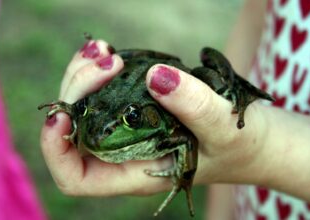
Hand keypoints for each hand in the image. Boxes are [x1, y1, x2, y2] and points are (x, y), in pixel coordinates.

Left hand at [40, 40, 268, 196]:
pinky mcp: (137, 106)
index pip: (75, 177)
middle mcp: (124, 153)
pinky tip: (108, 50)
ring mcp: (128, 128)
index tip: (64, 112)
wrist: (253, 137)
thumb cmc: (240, 146)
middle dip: (76, 93)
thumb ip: (195, 106)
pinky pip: (105, 88)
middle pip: (74, 131)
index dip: (56, 150)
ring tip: (103, 51)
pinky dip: (98, 66)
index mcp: (135, 172)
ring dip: (83, 75)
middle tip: (105, 62)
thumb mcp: (224, 128)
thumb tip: (156, 77)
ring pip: (84, 106)